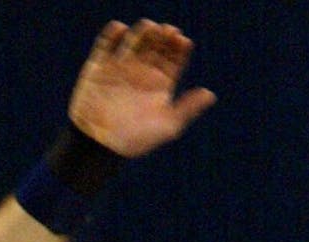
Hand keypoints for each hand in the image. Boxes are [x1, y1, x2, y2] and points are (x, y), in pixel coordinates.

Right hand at [68, 20, 215, 157]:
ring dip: (142, 32)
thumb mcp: (167, 127)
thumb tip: (210, 94)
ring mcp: (120, 69)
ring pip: (134, 42)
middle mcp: (142, 73)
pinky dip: (111, 35)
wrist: (98, 146)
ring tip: (148, 27)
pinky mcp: (98, 69)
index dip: (179, 46)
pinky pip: (105, 47)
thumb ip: (187, 109)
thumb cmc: (134, 141)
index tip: (182, 40)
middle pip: (156, 45)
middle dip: (162, 35)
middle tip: (166, 31)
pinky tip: (119, 28)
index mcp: (160, 83)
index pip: (174, 57)